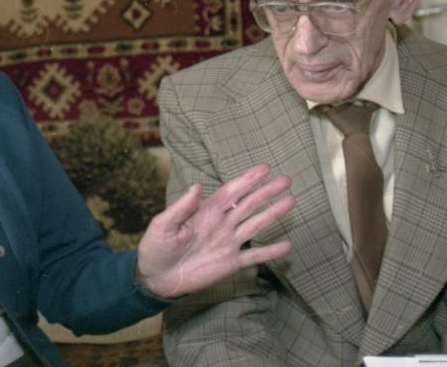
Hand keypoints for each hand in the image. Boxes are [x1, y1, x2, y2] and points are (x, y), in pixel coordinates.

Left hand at [136, 164, 293, 298]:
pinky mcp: (230, 263)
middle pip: (249, 204)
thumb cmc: (156, 247)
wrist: (156, 277)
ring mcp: (228, 243)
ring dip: (273, 214)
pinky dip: (270, 252)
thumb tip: (197, 186)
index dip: (247, 180)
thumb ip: (181, 208)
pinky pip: (254, 256)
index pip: (231, 192)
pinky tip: (287, 246)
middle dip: (267, 192)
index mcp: (206, 212)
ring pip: (255, 225)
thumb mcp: (163, 225)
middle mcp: (221, 224)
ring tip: (291, 202)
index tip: (264, 168)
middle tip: (286, 180)